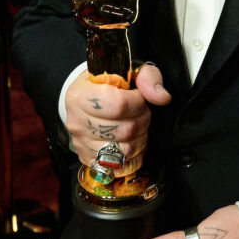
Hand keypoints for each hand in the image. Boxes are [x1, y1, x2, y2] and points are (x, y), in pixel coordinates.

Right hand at [63, 62, 169, 176]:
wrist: (86, 99)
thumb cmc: (107, 85)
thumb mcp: (127, 72)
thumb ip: (147, 78)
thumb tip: (162, 97)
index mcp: (80, 95)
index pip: (119, 105)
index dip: (138, 102)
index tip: (138, 97)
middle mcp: (77, 121)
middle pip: (125, 130)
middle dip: (142, 120)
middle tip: (140, 111)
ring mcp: (81, 143)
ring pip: (125, 150)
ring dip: (140, 138)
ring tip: (137, 124)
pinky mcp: (88, 158)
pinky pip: (121, 166)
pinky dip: (134, 155)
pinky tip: (132, 140)